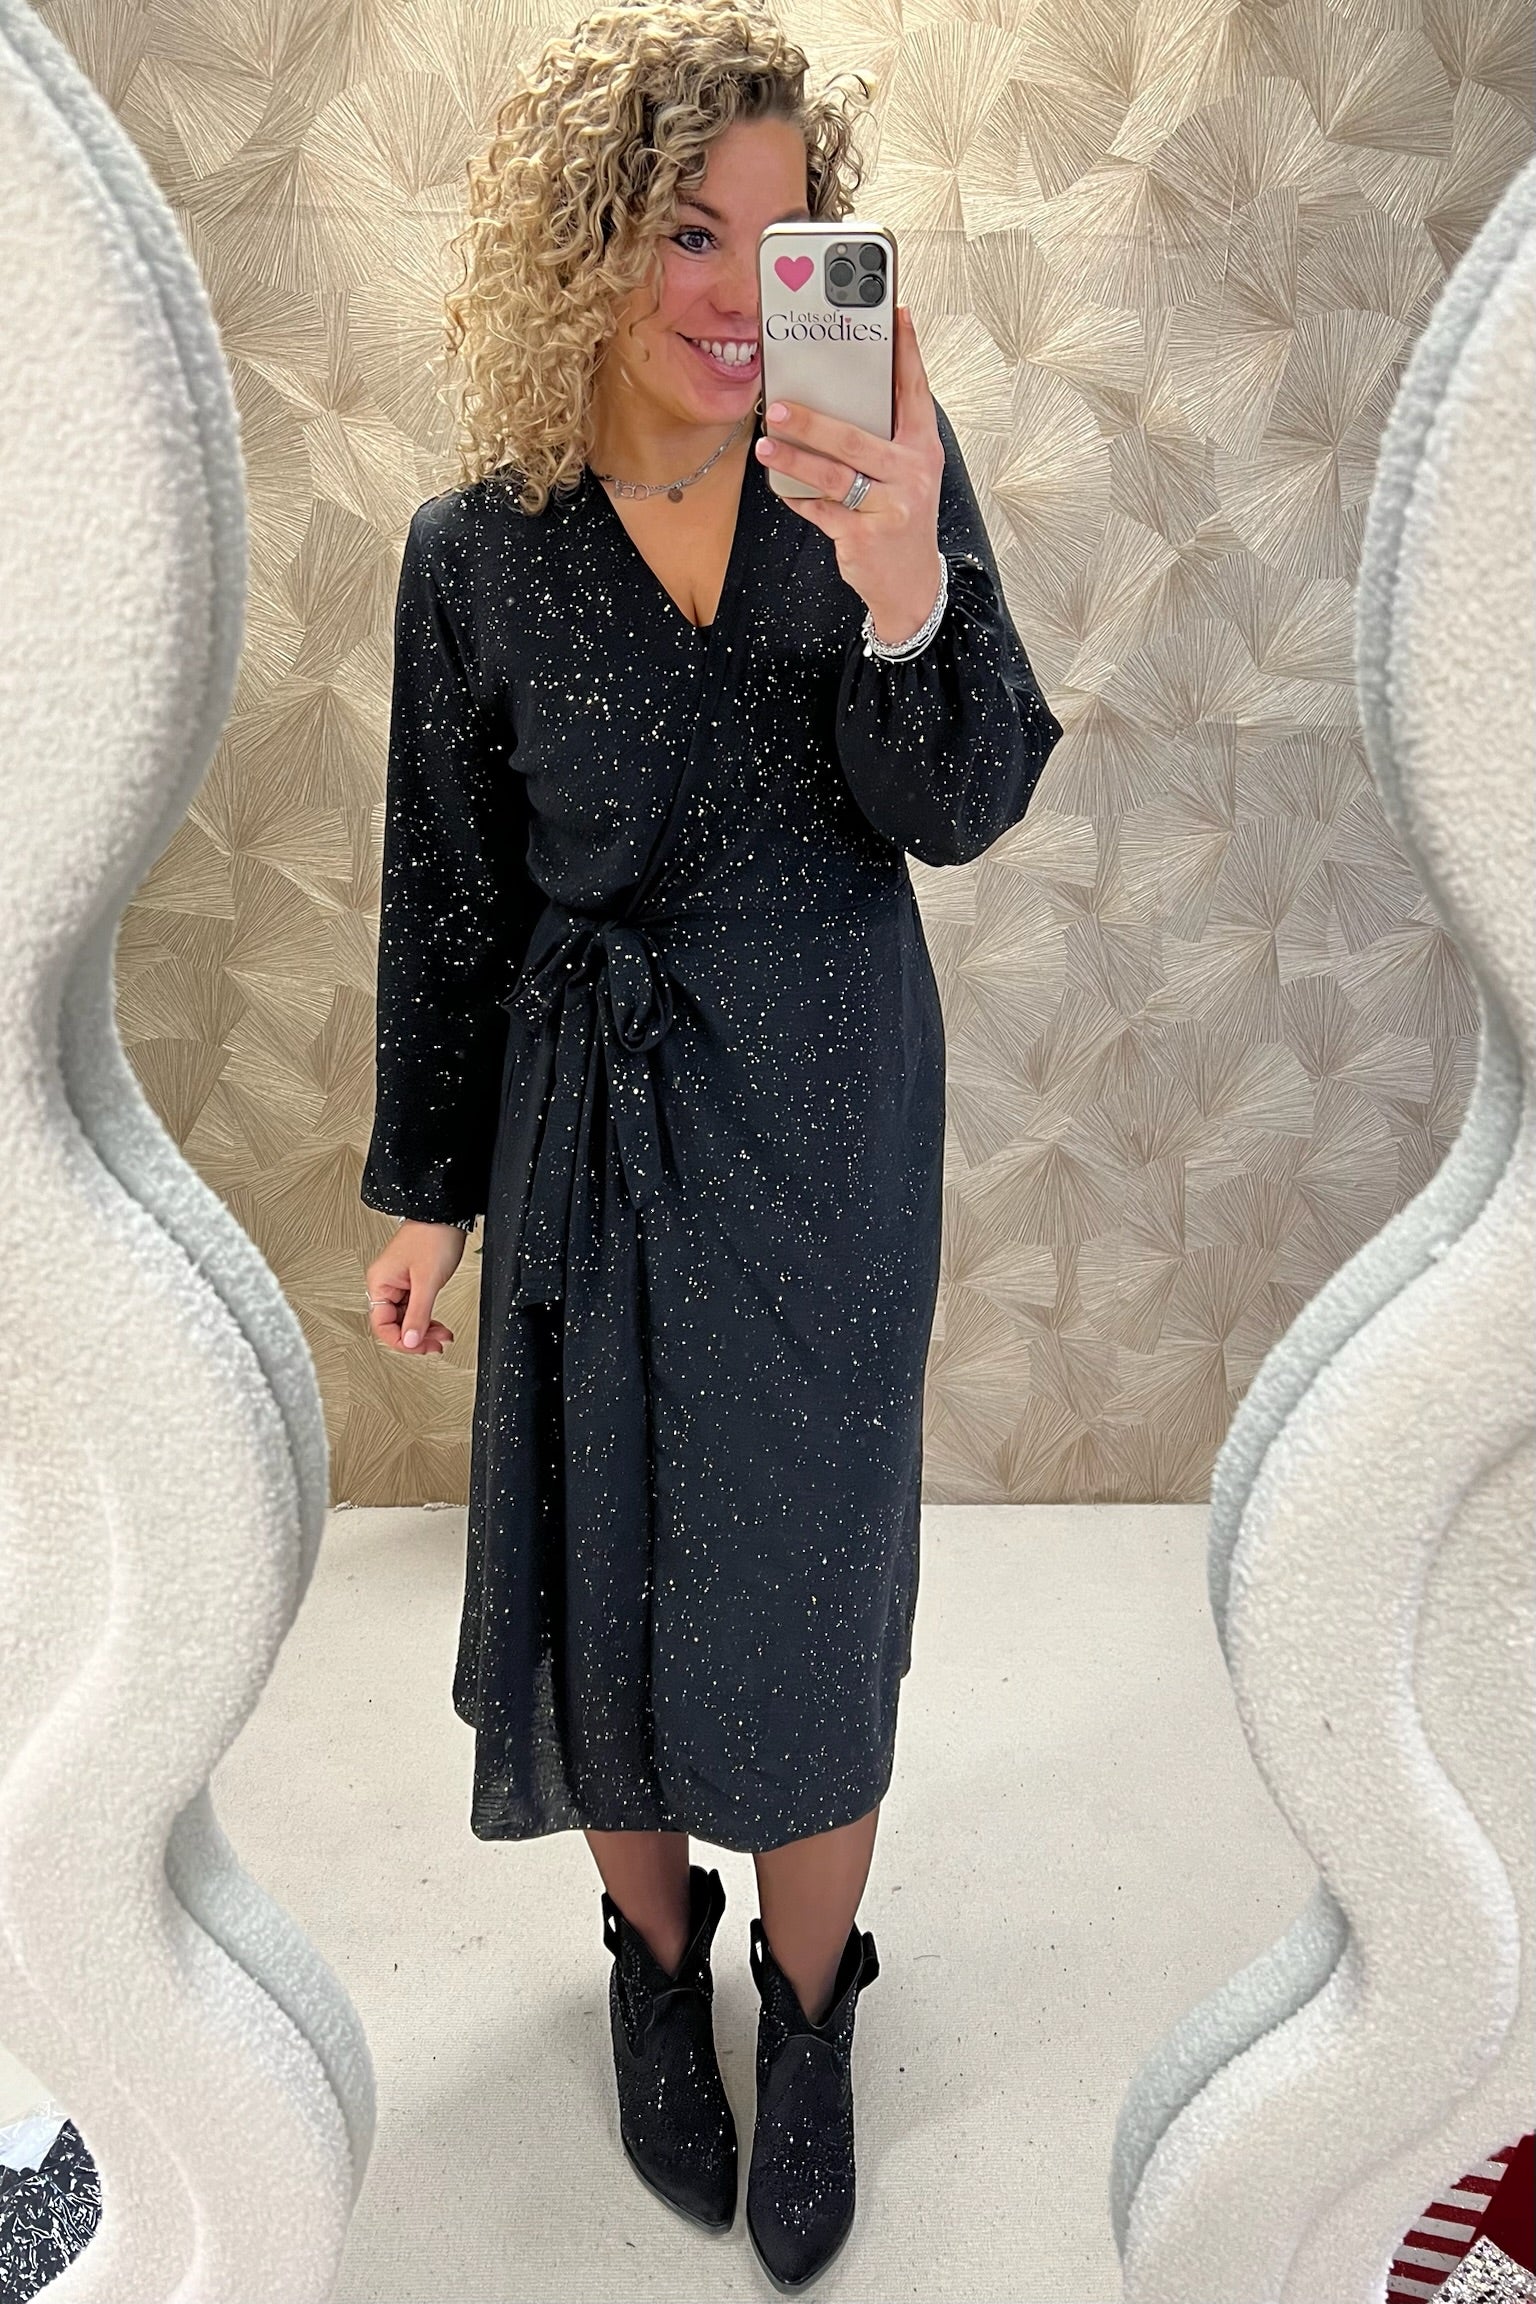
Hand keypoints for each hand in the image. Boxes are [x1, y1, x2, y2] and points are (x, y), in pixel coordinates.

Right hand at [365, 1221, 465, 1353]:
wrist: (445, 1214)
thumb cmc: (433, 1236)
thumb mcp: (427, 1281)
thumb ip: (418, 1314)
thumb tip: (410, 1341)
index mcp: (380, 1283)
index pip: (383, 1326)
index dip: (402, 1341)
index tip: (421, 1348)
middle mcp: (385, 1284)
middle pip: (395, 1324)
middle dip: (416, 1338)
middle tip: (436, 1345)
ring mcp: (398, 1283)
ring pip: (406, 1318)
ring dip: (424, 1330)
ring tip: (442, 1337)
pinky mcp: (411, 1281)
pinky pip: (414, 1308)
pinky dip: (427, 1319)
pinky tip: (438, 1325)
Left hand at [754, 304, 943, 645]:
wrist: (912, 586)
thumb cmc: (899, 519)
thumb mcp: (905, 476)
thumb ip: (881, 440)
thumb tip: (832, 401)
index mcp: (922, 450)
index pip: (915, 392)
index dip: (906, 353)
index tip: (894, 316)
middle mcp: (912, 474)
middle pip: (856, 439)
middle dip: (812, 422)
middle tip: (777, 407)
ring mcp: (891, 506)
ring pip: (834, 476)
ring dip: (794, 460)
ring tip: (766, 446)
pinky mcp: (866, 536)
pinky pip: (822, 510)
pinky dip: (800, 499)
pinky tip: (783, 489)